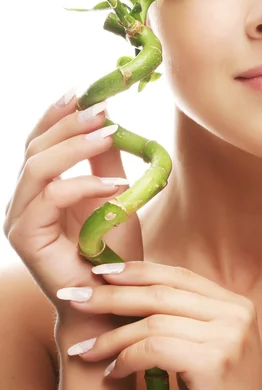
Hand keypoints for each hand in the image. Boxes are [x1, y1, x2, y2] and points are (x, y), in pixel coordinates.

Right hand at [3, 89, 141, 326]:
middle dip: (69, 123)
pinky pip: (50, 198)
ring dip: (74, 145)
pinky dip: (83, 184)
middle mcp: (23, 198)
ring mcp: (19, 217)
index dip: (57, 114)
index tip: (83, 92)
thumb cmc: (112, 248)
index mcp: (40, 185)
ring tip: (110, 134)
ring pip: (37, 166)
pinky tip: (115, 184)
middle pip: (35, 147)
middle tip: (102, 109)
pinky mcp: (25, 237)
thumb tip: (108, 120)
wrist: (110, 298)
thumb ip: (106, 160)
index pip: (39, 140)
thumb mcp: (113, 193)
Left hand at [58, 261, 261, 389]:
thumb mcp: (204, 348)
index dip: (136, 270)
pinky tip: (111, 373)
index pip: (178, 275)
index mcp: (235, 304)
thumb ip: (182, 318)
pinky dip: (125, 359)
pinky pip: (154, 348)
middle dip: (111, 295)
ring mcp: (230, 335)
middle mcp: (236, 312)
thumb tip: (127, 291)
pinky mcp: (216, 362)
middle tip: (74, 298)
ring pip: (153, 322)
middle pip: (161, 293)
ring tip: (83, 349)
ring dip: (110, 337)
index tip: (100, 272)